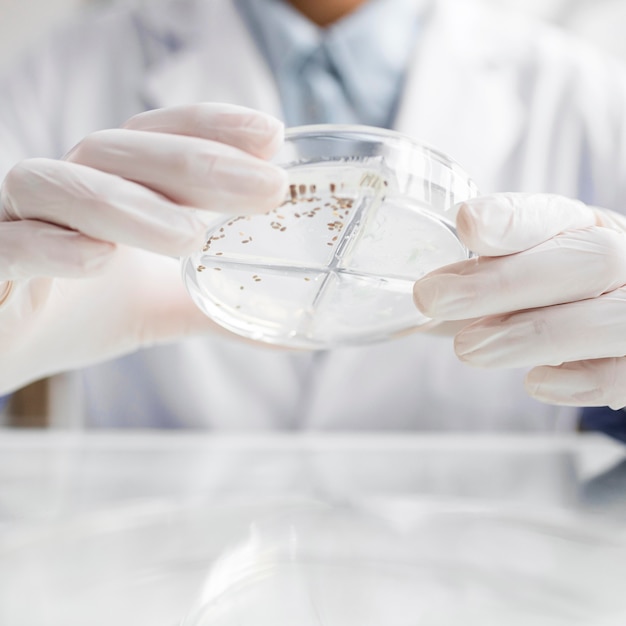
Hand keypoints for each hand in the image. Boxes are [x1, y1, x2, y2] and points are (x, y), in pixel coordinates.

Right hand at [0, 103, 287, 392]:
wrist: (6, 349)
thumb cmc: (76, 312)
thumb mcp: (159, 306)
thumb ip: (215, 308)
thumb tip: (290, 333)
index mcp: (108, 189)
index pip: (158, 139)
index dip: (211, 128)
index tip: (272, 135)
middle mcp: (62, 191)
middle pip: (122, 152)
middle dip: (198, 164)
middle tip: (268, 186)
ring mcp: (14, 222)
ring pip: (60, 186)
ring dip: (130, 205)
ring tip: (192, 236)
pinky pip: (8, 244)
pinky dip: (52, 246)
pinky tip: (99, 259)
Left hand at [413, 193, 625, 408]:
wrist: (609, 335)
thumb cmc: (549, 300)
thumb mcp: (509, 281)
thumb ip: (471, 287)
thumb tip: (418, 305)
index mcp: (583, 230)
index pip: (554, 214)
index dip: (512, 218)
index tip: (466, 223)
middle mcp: (622, 260)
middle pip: (587, 260)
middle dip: (504, 282)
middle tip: (434, 298)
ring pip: (613, 315)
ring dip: (536, 333)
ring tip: (469, 349)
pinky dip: (583, 380)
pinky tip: (537, 382)